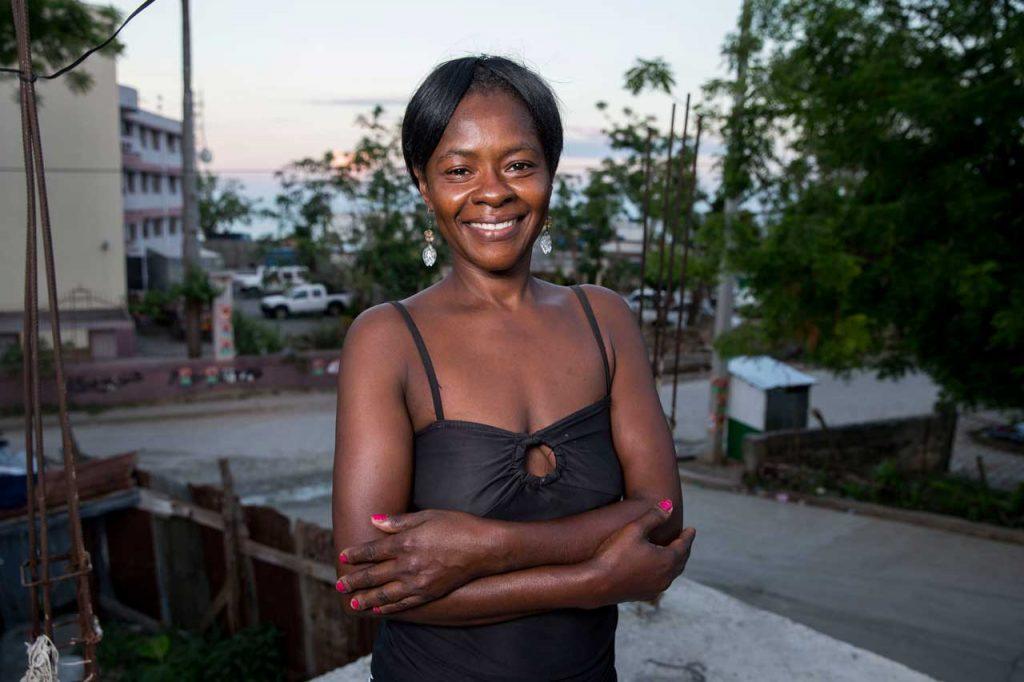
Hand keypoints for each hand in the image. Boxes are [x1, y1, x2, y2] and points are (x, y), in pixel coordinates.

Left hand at [336, 509, 500, 614]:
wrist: (484, 548)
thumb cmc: (457, 526)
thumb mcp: (427, 516)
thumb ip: (398, 522)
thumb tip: (373, 520)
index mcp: (405, 543)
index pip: (372, 551)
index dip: (355, 554)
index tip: (342, 556)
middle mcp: (407, 565)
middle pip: (373, 575)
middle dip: (354, 580)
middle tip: (339, 585)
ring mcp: (418, 582)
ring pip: (384, 594)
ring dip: (366, 599)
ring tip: (353, 603)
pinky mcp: (429, 594)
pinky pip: (403, 604)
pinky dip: (389, 608)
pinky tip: (379, 610)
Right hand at [584, 501, 694, 606]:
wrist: (595, 584)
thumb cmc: (614, 554)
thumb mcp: (634, 529)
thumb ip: (654, 516)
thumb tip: (670, 506)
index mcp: (666, 560)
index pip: (683, 545)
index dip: (688, 536)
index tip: (691, 529)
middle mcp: (665, 577)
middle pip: (681, 561)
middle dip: (684, 549)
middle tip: (685, 540)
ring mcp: (656, 588)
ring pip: (672, 573)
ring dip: (676, 562)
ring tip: (674, 553)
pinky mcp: (645, 595)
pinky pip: (662, 582)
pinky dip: (665, 572)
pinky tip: (658, 571)